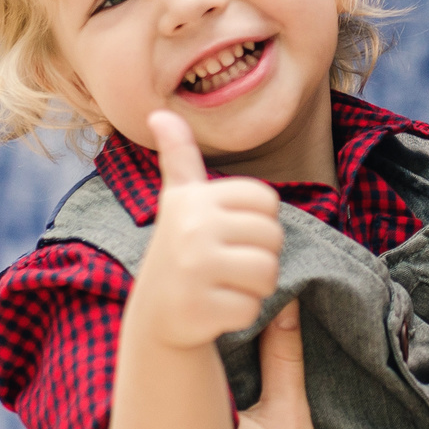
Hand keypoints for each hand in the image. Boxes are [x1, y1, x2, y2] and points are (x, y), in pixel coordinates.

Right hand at [133, 111, 282, 348]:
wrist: (155, 316)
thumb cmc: (180, 251)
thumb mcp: (179, 200)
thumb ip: (180, 158)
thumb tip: (161, 113)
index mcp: (193, 198)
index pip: (267, 202)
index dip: (257, 222)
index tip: (227, 234)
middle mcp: (192, 227)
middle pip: (273, 237)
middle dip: (258, 256)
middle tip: (225, 265)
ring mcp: (194, 269)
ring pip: (268, 273)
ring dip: (254, 287)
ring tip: (223, 285)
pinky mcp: (199, 308)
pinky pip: (252, 308)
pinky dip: (240, 314)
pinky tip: (215, 310)